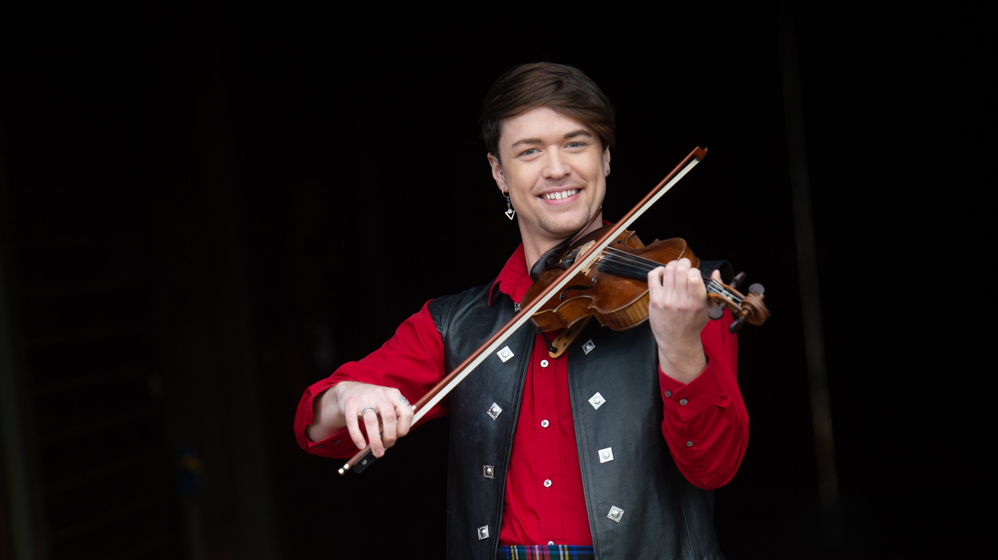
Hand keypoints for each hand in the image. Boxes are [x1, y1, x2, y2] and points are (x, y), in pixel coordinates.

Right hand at [312, 381, 414, 456]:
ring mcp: (364, 398)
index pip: (406, 412)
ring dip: (375, 441)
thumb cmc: (373, 403)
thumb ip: (392, 420)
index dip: (404, 427)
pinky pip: (353, 423)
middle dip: (390, 436)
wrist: (350, 391)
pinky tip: (361, 445)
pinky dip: (357, 437)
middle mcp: (380, 394)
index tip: (399, 437)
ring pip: (371, 422)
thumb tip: (392, 440)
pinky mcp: (350, 404)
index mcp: (394, 394)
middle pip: (389, 417)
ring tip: (377, 451)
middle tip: (388, 445)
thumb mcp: (387, 406)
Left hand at [647, 258, 720, 382]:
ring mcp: (666, 301)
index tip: (694, 273)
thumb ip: (714, 290)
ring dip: (672, 265)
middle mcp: (681, 302)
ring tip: (675, 268)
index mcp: (697, 303)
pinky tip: (663, 273)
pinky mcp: (654, 301)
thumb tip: (716, 272)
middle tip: (685, 265)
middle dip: (684, 262)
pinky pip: (653, 277)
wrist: (677, 341)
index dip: (694, 270)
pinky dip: (658, 270)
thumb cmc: (693, 324)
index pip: (694, 277)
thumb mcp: (709, 310)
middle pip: (680, 270)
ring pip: (667, 271)